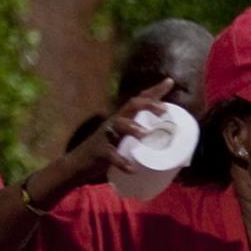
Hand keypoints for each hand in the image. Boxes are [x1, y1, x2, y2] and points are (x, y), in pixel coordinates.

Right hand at [41, 79, 178, 199]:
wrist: (78, 166)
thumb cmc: (107, 154)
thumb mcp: (125, 144)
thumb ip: (142, 144)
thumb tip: (172, 155)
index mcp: (123, 120)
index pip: (139, 101)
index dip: (154, 91)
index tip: (169, 82)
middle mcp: (114, 123)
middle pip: (130, 106)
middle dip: (147, 104)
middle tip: (163, 110)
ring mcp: (105, 135)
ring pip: (118, 124)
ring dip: (133, 127)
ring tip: (146, 134)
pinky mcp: (99, 151)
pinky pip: (110, 154)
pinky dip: (121, 161)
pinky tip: (132, 168)